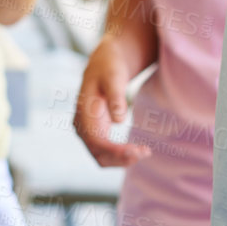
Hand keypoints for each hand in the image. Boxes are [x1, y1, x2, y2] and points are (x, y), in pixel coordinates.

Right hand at [74, 39, 151, 165]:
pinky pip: (105, 152)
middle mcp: (81, 124)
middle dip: (120, 158)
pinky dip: (120, 156)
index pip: (96, 141)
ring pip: (101, 157)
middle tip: (145, 152)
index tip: (136, 151)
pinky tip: (137, 150)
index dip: (115, 151)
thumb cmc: (109, 68)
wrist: (103, 65)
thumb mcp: (114, 76)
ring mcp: (87, 130)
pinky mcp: (95, 133)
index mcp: (83, 111)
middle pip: (98, 154)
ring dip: (121, 160)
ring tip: (144, 152)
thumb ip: (116, 96)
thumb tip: (119, 120)